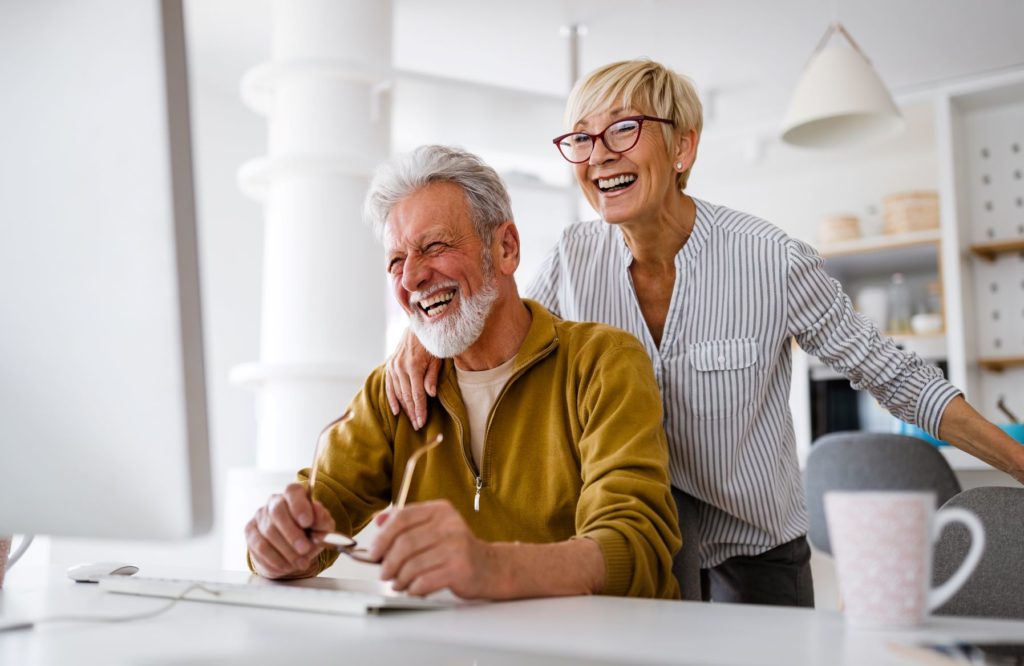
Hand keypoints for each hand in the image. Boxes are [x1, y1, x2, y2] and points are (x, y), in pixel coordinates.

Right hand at [246, 482, 335, 578]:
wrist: (295, 550)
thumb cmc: (310, 534)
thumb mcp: (323, 527)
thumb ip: (322, 519)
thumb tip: (317, 511)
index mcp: (294, 494)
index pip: (292, 492)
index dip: (299, 506)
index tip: (307, 522)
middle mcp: (274, 502)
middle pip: (277, 512)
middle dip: (292, 534)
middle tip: (305, 548)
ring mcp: (260, 516)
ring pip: (269, 532)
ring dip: (286, 551)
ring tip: (301, 562)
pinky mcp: (250, 532)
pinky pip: (260, 546)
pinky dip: (275, 559)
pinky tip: (286, 565)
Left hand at [370, 500, 496, 598]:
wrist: (490, 567)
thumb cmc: (457, 549)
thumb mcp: (434, 528)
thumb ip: (407, 523)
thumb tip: (379, 520)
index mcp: (440, 510)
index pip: (403, 517)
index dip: (383, 537)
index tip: (374, 552)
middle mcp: (450, 525)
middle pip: (405, 543)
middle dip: (389, 562)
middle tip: (384, 573)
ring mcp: (456, 546)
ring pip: (412, 565)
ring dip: (400, 579)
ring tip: (398, 584)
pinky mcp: (460, 569)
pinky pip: (424, 581)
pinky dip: (413, 588)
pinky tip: (413, 589)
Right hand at [384, 328, 440, 429]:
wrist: (417, 327)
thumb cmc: (431, 344)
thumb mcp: (437, 359)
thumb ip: (432, 377)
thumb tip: (430, 395)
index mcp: (414, 367)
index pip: (417, 395)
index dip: (420, 410)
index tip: (422, 422)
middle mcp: (400, 368)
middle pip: (407, 396)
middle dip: (413, 413)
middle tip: (418, 426)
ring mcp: (393, 366)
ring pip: (398, 393)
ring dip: (404, 408)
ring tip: (411, 420)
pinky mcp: (390, 365)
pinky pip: (389, 386)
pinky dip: (392, 399)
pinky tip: (396, 411)